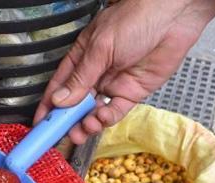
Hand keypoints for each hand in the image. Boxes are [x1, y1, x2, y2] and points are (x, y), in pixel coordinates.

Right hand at [33, 0, 214, 143]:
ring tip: (82, 130)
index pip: (59, 86)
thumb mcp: (101, 47)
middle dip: (67, 121)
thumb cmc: (136, 18)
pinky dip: (106, 119)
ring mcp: (113, 84)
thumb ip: (81, 77)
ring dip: (86, 124)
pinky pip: (115, 112)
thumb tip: (60, 100)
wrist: (174, 17)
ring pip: (93, 112)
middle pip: (75, 103)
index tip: (40, 124)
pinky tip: (100, 118)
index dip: (49, 106)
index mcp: (82, 57)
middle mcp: (95, 73)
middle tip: (62, 134)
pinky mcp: (132, 93)